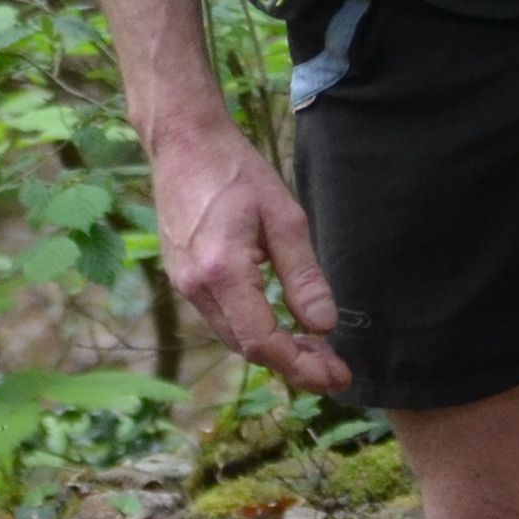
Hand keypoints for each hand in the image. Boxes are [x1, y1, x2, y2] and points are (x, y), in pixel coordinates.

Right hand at [150, 121, 348, 396]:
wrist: (183, 142)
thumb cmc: (236, 171)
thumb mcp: (284, 218)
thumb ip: (304, 276)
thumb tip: (324, 326)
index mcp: (222, 272)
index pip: (262, 343)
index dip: (301, 367)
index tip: (337, 376)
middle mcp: (196, 287)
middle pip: (247, 348)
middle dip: (293, 364)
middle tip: (335, 368)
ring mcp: (183, 283)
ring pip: (232, 336)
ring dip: (273, 349)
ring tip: (314, 348)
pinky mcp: (181, 276)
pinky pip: (220, 317)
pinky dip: (252, 329)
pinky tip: (279, 321)